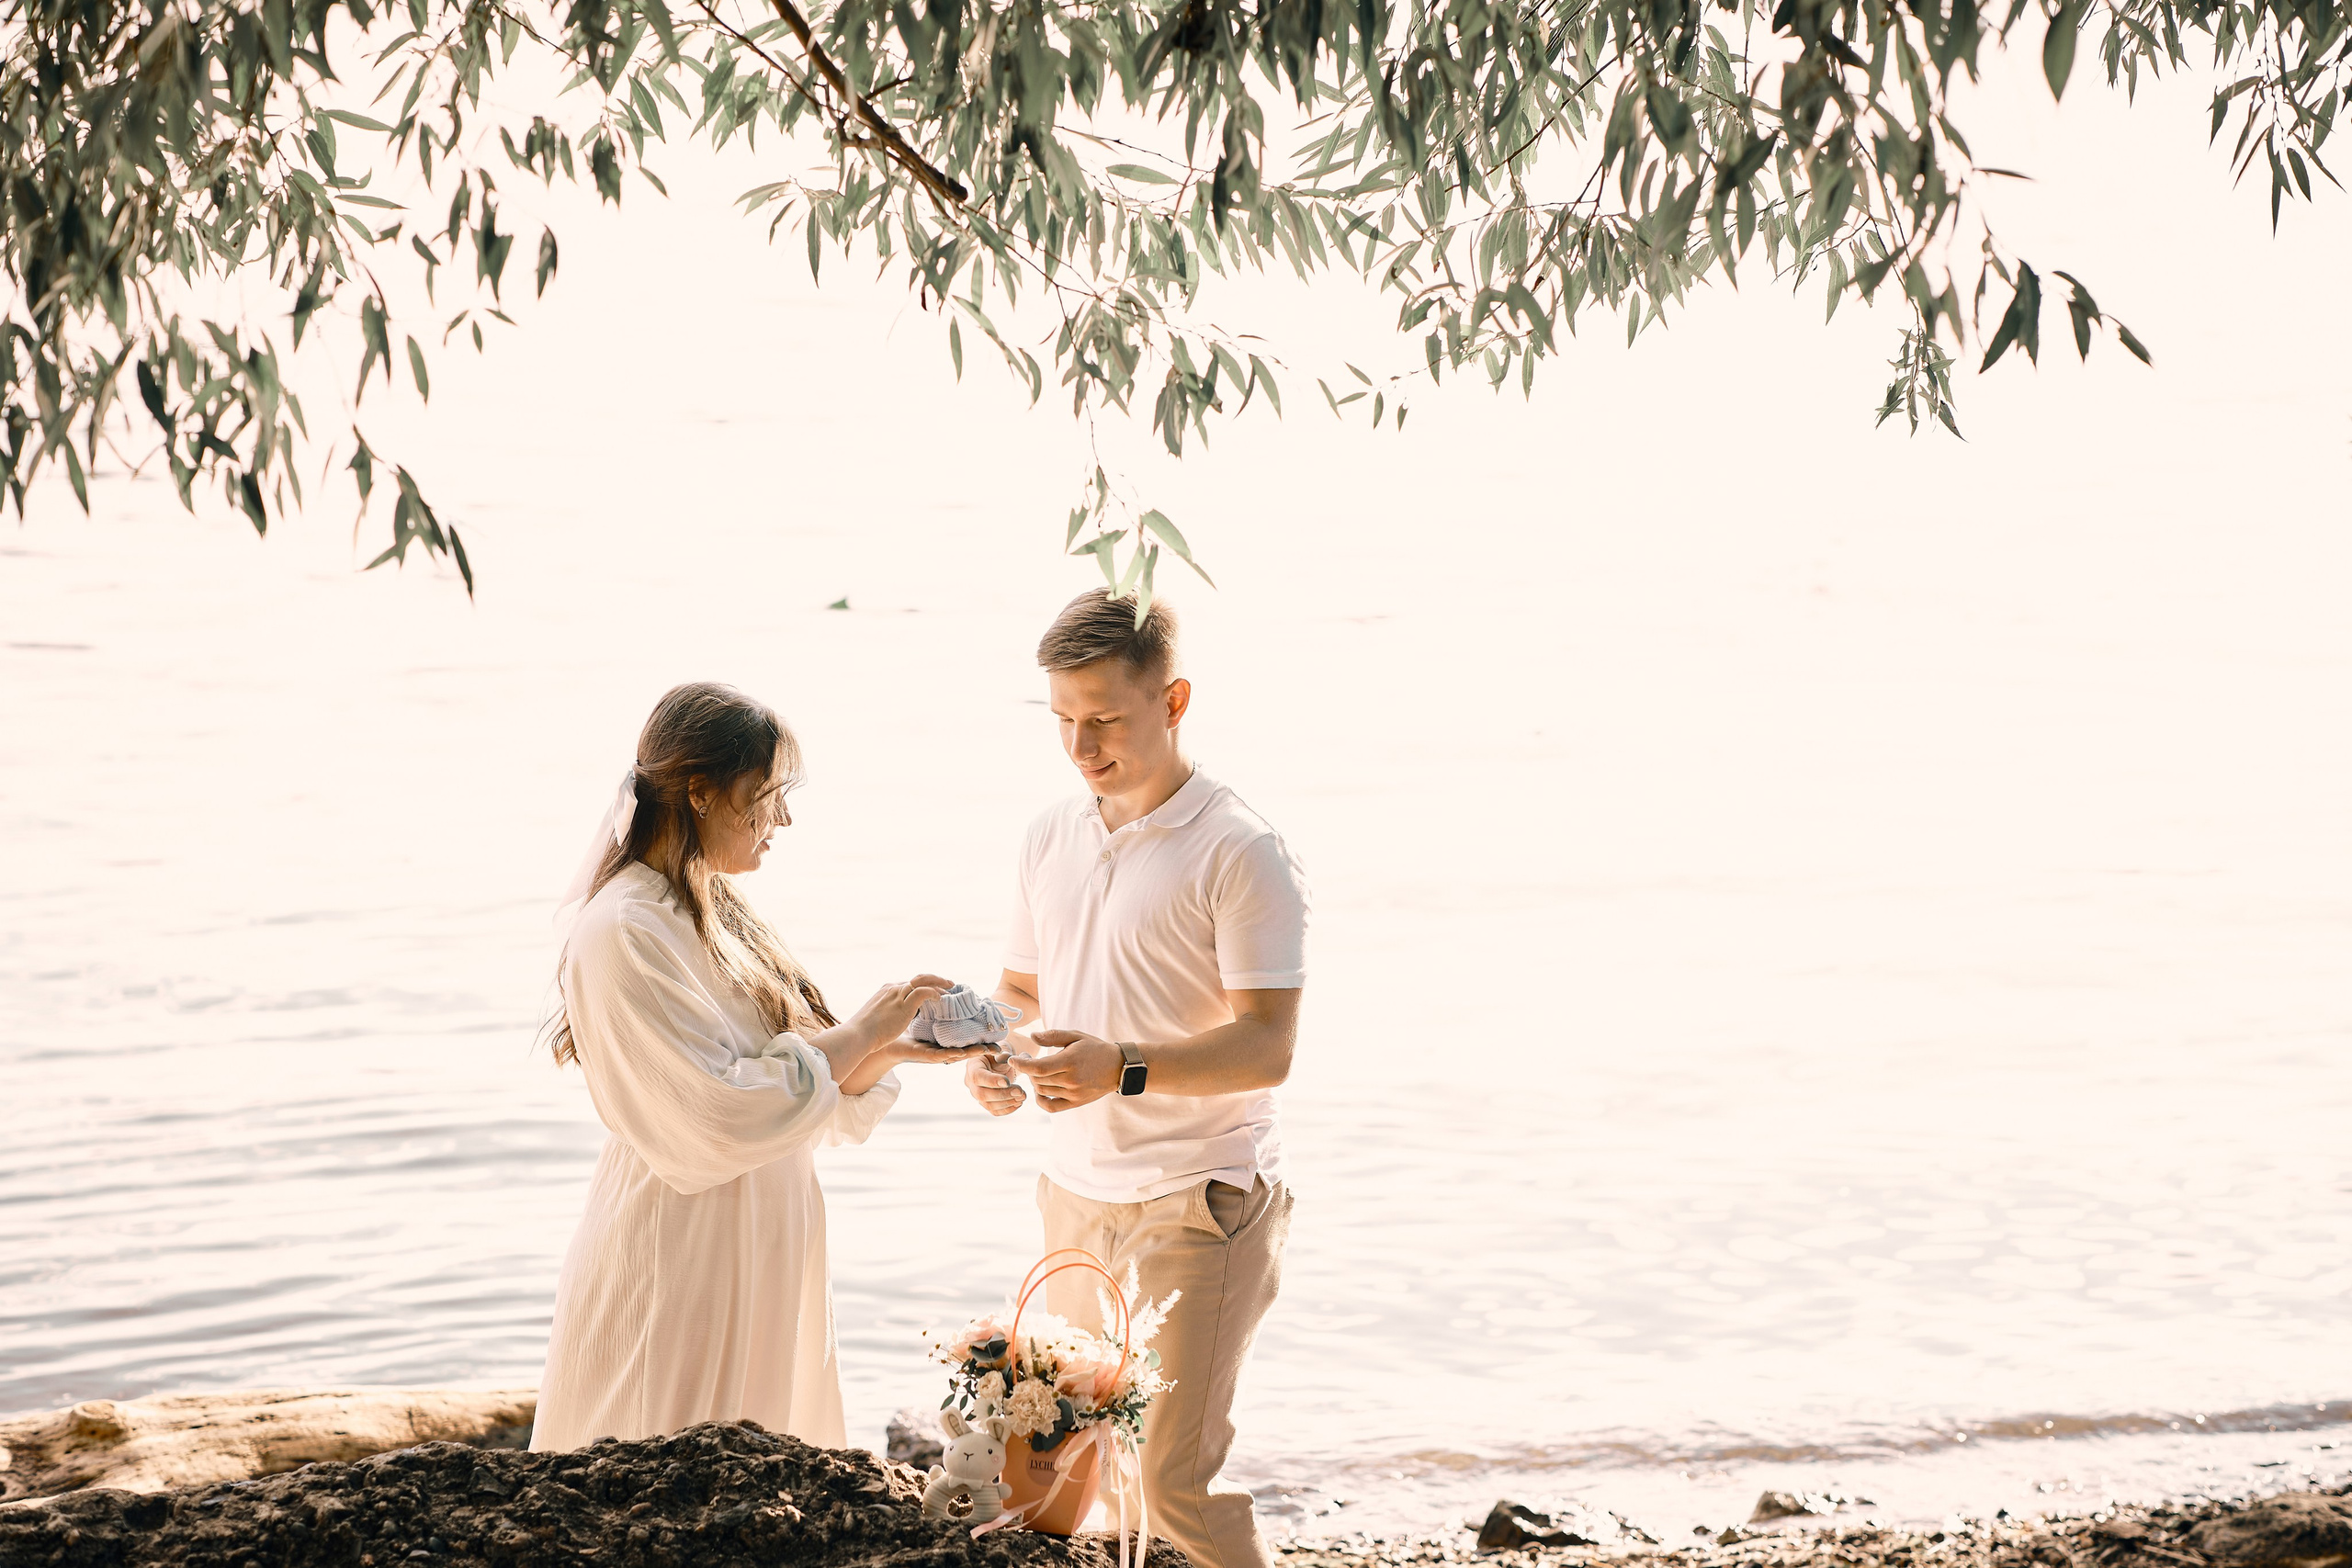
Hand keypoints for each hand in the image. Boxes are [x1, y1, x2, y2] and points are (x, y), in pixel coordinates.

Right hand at [851, 974, 953, 1049]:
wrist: (858, 1035)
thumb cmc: (865, 1032)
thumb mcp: (876, 1018)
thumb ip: (887, 1014)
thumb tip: (891, 1020)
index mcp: (887, 990)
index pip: (910, 983)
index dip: (924, 986)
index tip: (935, 991)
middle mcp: (893, 989)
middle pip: (919, 978)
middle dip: (935, 979)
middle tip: (949, 984)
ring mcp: (898, 995)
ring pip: (923, 981)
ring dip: (939, 983)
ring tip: (950, 988)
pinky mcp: (903, 1005)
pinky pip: (923, 992)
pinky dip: (934, 993)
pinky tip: (940, 1000)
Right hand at [964, 1050, 1027, 1116]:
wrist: (1002, 1060)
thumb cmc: (1001, 1051)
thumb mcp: (1002, 1047)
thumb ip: (1003, 1053)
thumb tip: (1006, 1058)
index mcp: (973, 1066)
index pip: (977, 1076)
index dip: (991, 1081)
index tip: (1007, 1081)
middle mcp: (971, 1082)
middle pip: (982, 1094)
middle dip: (1002, 1094)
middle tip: (1020, 1091)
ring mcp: (978, 1094)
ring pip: (988, 1105)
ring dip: (1008, 1102)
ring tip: (1023, 1096)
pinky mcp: (986, 1102)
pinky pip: (995, 1111)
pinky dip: (1008, 1109)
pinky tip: (1019, 1102)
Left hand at [1007, 1030, 1122, 1112]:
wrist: (1117, 1067)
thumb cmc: (1095, 1048)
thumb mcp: (1076, 1036)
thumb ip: (1053, 1035)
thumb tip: (1032, 1036)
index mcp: (1070, 1061)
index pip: (1038, 1067)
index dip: (1022, 1065)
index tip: (1013, 1059)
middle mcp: (1071, 1080)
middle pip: (1038, 1079)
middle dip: (1027, 1070)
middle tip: (1026, 1060)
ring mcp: (1073, 1093)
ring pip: (1042, 1091)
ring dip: (1034, 1081)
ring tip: (1035, 1070)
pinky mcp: (1075, 1102)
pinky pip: (1051, 1106)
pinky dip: (1040, 1099)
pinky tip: (1039, 1089)